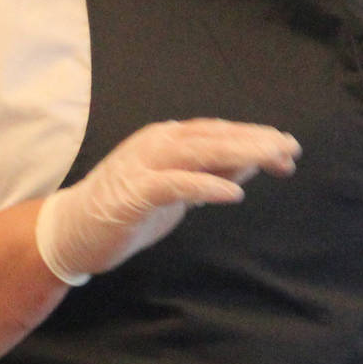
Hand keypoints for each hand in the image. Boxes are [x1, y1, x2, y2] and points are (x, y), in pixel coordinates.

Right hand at [34, 119, 300, 286]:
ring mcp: (144, 165)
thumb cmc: (126, 211)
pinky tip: (235, 193)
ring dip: (240, 153)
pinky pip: (176, 184)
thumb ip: (210, 173)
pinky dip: (206, 186)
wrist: (71, 231)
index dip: (255, 137)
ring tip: (273, 159)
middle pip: (215, 136)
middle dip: (256, 141)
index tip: (288, 149)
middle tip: (291, 149)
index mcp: (167, 139)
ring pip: (200, 152)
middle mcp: (157, 143)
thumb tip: (252, 161)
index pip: (219, 132)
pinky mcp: (134, 192)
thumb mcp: (177, 190)